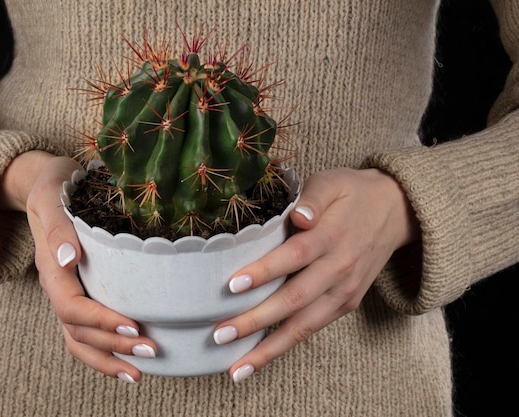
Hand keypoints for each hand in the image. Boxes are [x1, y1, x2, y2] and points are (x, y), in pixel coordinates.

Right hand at [0, 150, 155, 382]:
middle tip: (151, 351)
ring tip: (140, 371)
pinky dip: (105, 352)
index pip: (72, 306)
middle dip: (114, 345)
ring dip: (109, 358)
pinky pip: (85, 333)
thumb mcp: (51, 196)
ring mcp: (68, 293)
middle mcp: (58, 286)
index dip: (102, 322)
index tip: (135, 326)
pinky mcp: (80, 294)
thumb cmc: (55, 187)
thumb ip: (57, 226)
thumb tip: (68, 257)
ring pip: (79, 341)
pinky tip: (129, 360)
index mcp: (52, 268)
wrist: (50, 184)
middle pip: (78, 331)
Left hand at [213, 168, 420, 382]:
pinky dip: (285, 346)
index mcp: (332, 237)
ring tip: (236, 368)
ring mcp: (343, 292)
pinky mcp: (345, 304)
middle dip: (255, 321)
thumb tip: (298, 217)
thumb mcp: (334, 182)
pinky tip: (259, 359)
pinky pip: (312, 329)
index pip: (294, 257)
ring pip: (303, 326)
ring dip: (269, 349)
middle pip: (294, 300)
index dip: (264, 272)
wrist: (395, 212)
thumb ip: (314, 197)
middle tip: (220, 334)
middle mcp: (338, 269)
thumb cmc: (353, 194)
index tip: (232, 286)